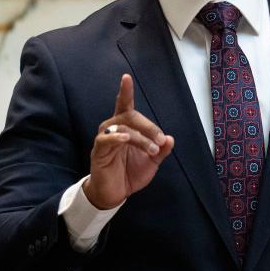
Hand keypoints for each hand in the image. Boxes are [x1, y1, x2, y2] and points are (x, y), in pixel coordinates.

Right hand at [83, 74, 174, 209]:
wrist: (116, 193)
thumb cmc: (130, 172)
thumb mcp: (151, 161)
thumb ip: (161, 149)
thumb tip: (171, 139)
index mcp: (126, 127)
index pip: (125, 105)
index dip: (125, 91)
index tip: (126, 77)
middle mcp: (113, 128)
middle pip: (130, 116)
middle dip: (149, 127)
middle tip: (160, 141)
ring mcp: (105, 138)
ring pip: (124, 128)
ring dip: (141, 138)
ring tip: (152, 150)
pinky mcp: (98, 150)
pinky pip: (106, 139)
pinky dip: (116, 137)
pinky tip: (125, 139)